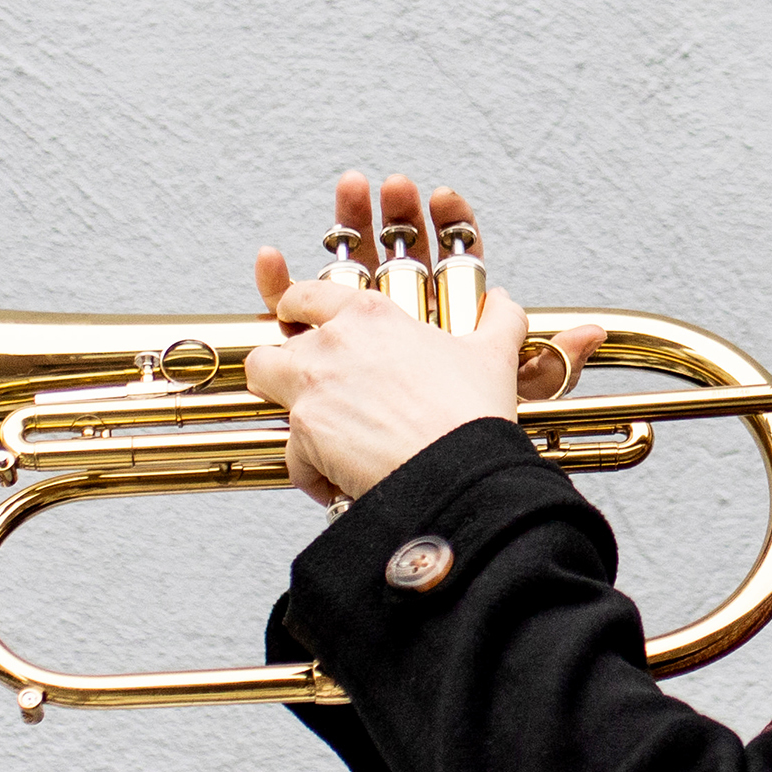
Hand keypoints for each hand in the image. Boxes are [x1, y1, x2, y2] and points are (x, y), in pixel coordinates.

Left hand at [243, 172, 600, 505]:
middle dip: (280, 364)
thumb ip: (498, 321)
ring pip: (265, 385)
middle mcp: (333, 343)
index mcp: (372, 315)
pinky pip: (290, 453)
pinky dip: (310, 469)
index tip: (299, 317)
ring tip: (317, 434)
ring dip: (286, 408)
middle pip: (272, 343)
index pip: (308, 294)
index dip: (297, 306)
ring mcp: (311, 387)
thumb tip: (506, 305)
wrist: (458, 472)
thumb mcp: (493, 356)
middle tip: (307, 385)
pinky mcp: (303, 434)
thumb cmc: (471, 415)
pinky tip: (341, 477)